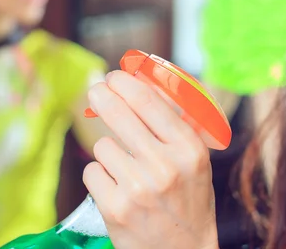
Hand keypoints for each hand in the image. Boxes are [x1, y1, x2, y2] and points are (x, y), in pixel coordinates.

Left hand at [83, 71, 218, 248]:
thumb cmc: (188, 201)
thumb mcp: (194, 160)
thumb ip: (171, 125)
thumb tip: (139, 85)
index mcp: (189, 149)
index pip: (148, 101)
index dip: (125, 83)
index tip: (114, 76)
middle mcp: (165, 167)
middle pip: (118, 113)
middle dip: (102, 96)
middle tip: (96, 90)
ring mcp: (138, 188)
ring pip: (102, 146)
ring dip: (108, 152)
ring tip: (125, 169)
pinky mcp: (115, 208)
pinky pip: (92, 171)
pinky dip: (99, 176)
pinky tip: (117, 188)